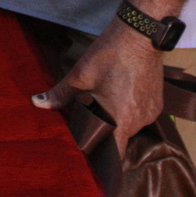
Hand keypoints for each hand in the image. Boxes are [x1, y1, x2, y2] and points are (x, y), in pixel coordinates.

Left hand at [32, 19, 163, 157]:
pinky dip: (129, 109)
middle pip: (118, 138)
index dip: (102, 161)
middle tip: (90, 117)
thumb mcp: (81, 75)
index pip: (114, 156)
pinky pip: (140, 115)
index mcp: (119, 120)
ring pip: (129, 125)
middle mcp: (139, 122)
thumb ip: (60, 94)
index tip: (93, 161)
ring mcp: (151, 113)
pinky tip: (119, 94)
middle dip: (104, 132)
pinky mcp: (158, 103)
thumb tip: (37, 104)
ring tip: (105, 101)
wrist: (140, 35)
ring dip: (116, 119)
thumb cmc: (109, 55)